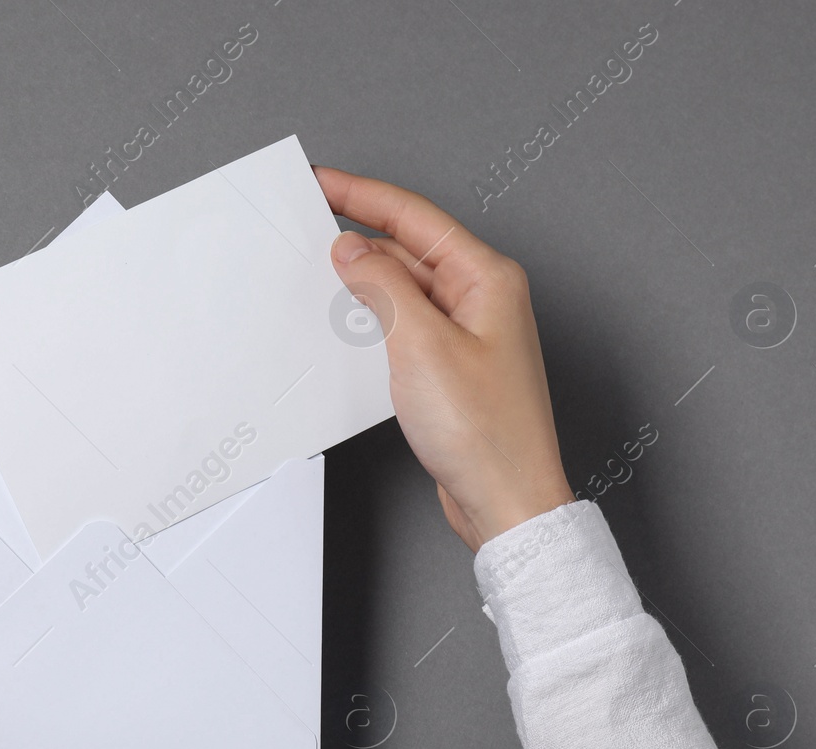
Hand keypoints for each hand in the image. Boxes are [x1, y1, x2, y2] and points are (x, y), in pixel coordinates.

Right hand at [315, 166, 575, 551]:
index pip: (414, 217)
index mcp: (487, 278)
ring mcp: (470, 334)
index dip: (362, 194)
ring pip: (406, 287)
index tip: (322, 182)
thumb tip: (353, 251)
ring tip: (320, 271)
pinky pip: (407, 324)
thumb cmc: (485, 432)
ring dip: (365, 279)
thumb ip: (383, 287)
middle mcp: (483, 299)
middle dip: (359, 234)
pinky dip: (375, 317)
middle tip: (308, 222)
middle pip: (410, 248)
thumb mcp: (420, 345)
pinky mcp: (454, 367)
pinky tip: (350, 323)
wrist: (506, 501)